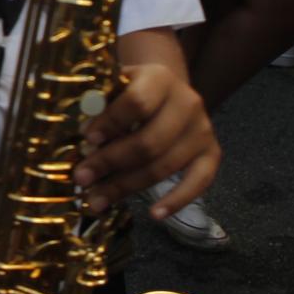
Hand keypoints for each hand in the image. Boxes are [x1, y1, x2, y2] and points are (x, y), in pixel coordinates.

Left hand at [73, 61, 218, 219]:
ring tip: (96, 200)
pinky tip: (155, 215)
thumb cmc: (129, 90)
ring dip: (127, 187)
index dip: (111, 123)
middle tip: (81, 178)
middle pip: (149, 141)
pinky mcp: (212, 153)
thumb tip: (83, 139)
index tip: (86, 140)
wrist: (165, 89)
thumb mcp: (113, 85)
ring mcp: (202, 130)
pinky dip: (177, 200)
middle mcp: (187, 103)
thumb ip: (99, 104)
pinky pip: (199, 182)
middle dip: (111, 163)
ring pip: (164, 166)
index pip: (137, 103)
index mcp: (159, 78)